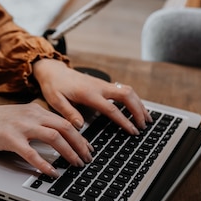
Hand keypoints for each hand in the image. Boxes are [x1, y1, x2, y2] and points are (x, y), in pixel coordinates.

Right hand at [0, 103, 92, 176]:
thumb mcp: (19, 116)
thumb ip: (36, 121)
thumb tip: (55, 133)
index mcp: (35, 110)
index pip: (65, 121)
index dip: (80, 136)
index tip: (88, 147)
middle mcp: (31, 116)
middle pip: (65, 128)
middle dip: (80, 144)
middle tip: (88, 158)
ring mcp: (21, 127)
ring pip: (54, 138)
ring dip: (69, 153)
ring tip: (76, 164)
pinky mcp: (10, 140)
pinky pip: (32, 154)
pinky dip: (45, 165)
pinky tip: (52, 173)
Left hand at [31, 59, 151, 133]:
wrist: (53, 70)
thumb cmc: (54, 86)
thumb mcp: (55, 101)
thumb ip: (68, 113)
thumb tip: (80, 126)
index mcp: (89, 93)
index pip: (111, 108)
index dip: (124, 120)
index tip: (132, 130)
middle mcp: (99, 87)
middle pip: (126, 95)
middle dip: (138, 110)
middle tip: (144, 125)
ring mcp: (103, 84)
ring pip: (128, 91)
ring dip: (139, 104)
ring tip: (146, 118)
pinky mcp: (103, 84)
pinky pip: (123, 90)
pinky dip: (133, 99)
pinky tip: (137, 108)